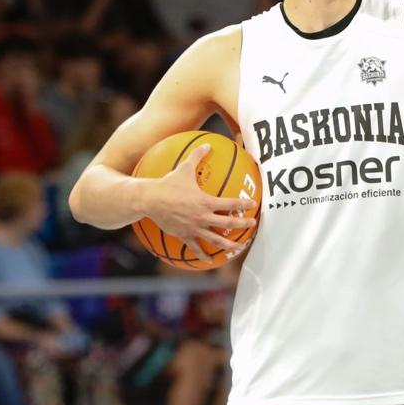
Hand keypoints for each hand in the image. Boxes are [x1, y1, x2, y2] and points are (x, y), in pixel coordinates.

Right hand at [139, 144, 256, 263]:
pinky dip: (203, 255)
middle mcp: (202, 217)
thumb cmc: (168, 184)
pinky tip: (209, 261)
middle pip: (227, 223)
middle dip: (242, 225)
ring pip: (215, 240)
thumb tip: (207, 144)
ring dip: (229, 245)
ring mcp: (194, 228)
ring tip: (238, 248)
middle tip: (252, 225)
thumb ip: (197, 156)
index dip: (243, 203)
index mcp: (206, 201)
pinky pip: (195, 248)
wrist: (150, 200)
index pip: (230, 203)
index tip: (253, 204)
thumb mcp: (184, 168)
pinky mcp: (184, 235)